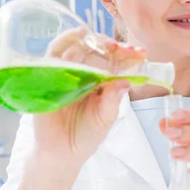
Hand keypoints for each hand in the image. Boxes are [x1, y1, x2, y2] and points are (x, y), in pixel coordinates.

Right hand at [33, 28, 145, 166]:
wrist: (60, 153)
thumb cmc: (85, 136)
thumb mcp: (104, 119)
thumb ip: (112, 101)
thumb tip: (125, 82)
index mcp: (102, 82)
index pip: (116, 63)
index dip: (128, 56)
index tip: (141, 54)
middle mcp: (86, 74)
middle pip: (98, 51)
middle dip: (113, 47)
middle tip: (126, 50)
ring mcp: (67, 72)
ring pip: (79, 47)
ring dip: (94, 40)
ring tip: (108, 44)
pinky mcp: (48, 74)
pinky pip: (55, 53)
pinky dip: (65, 41)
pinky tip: (77, 36)